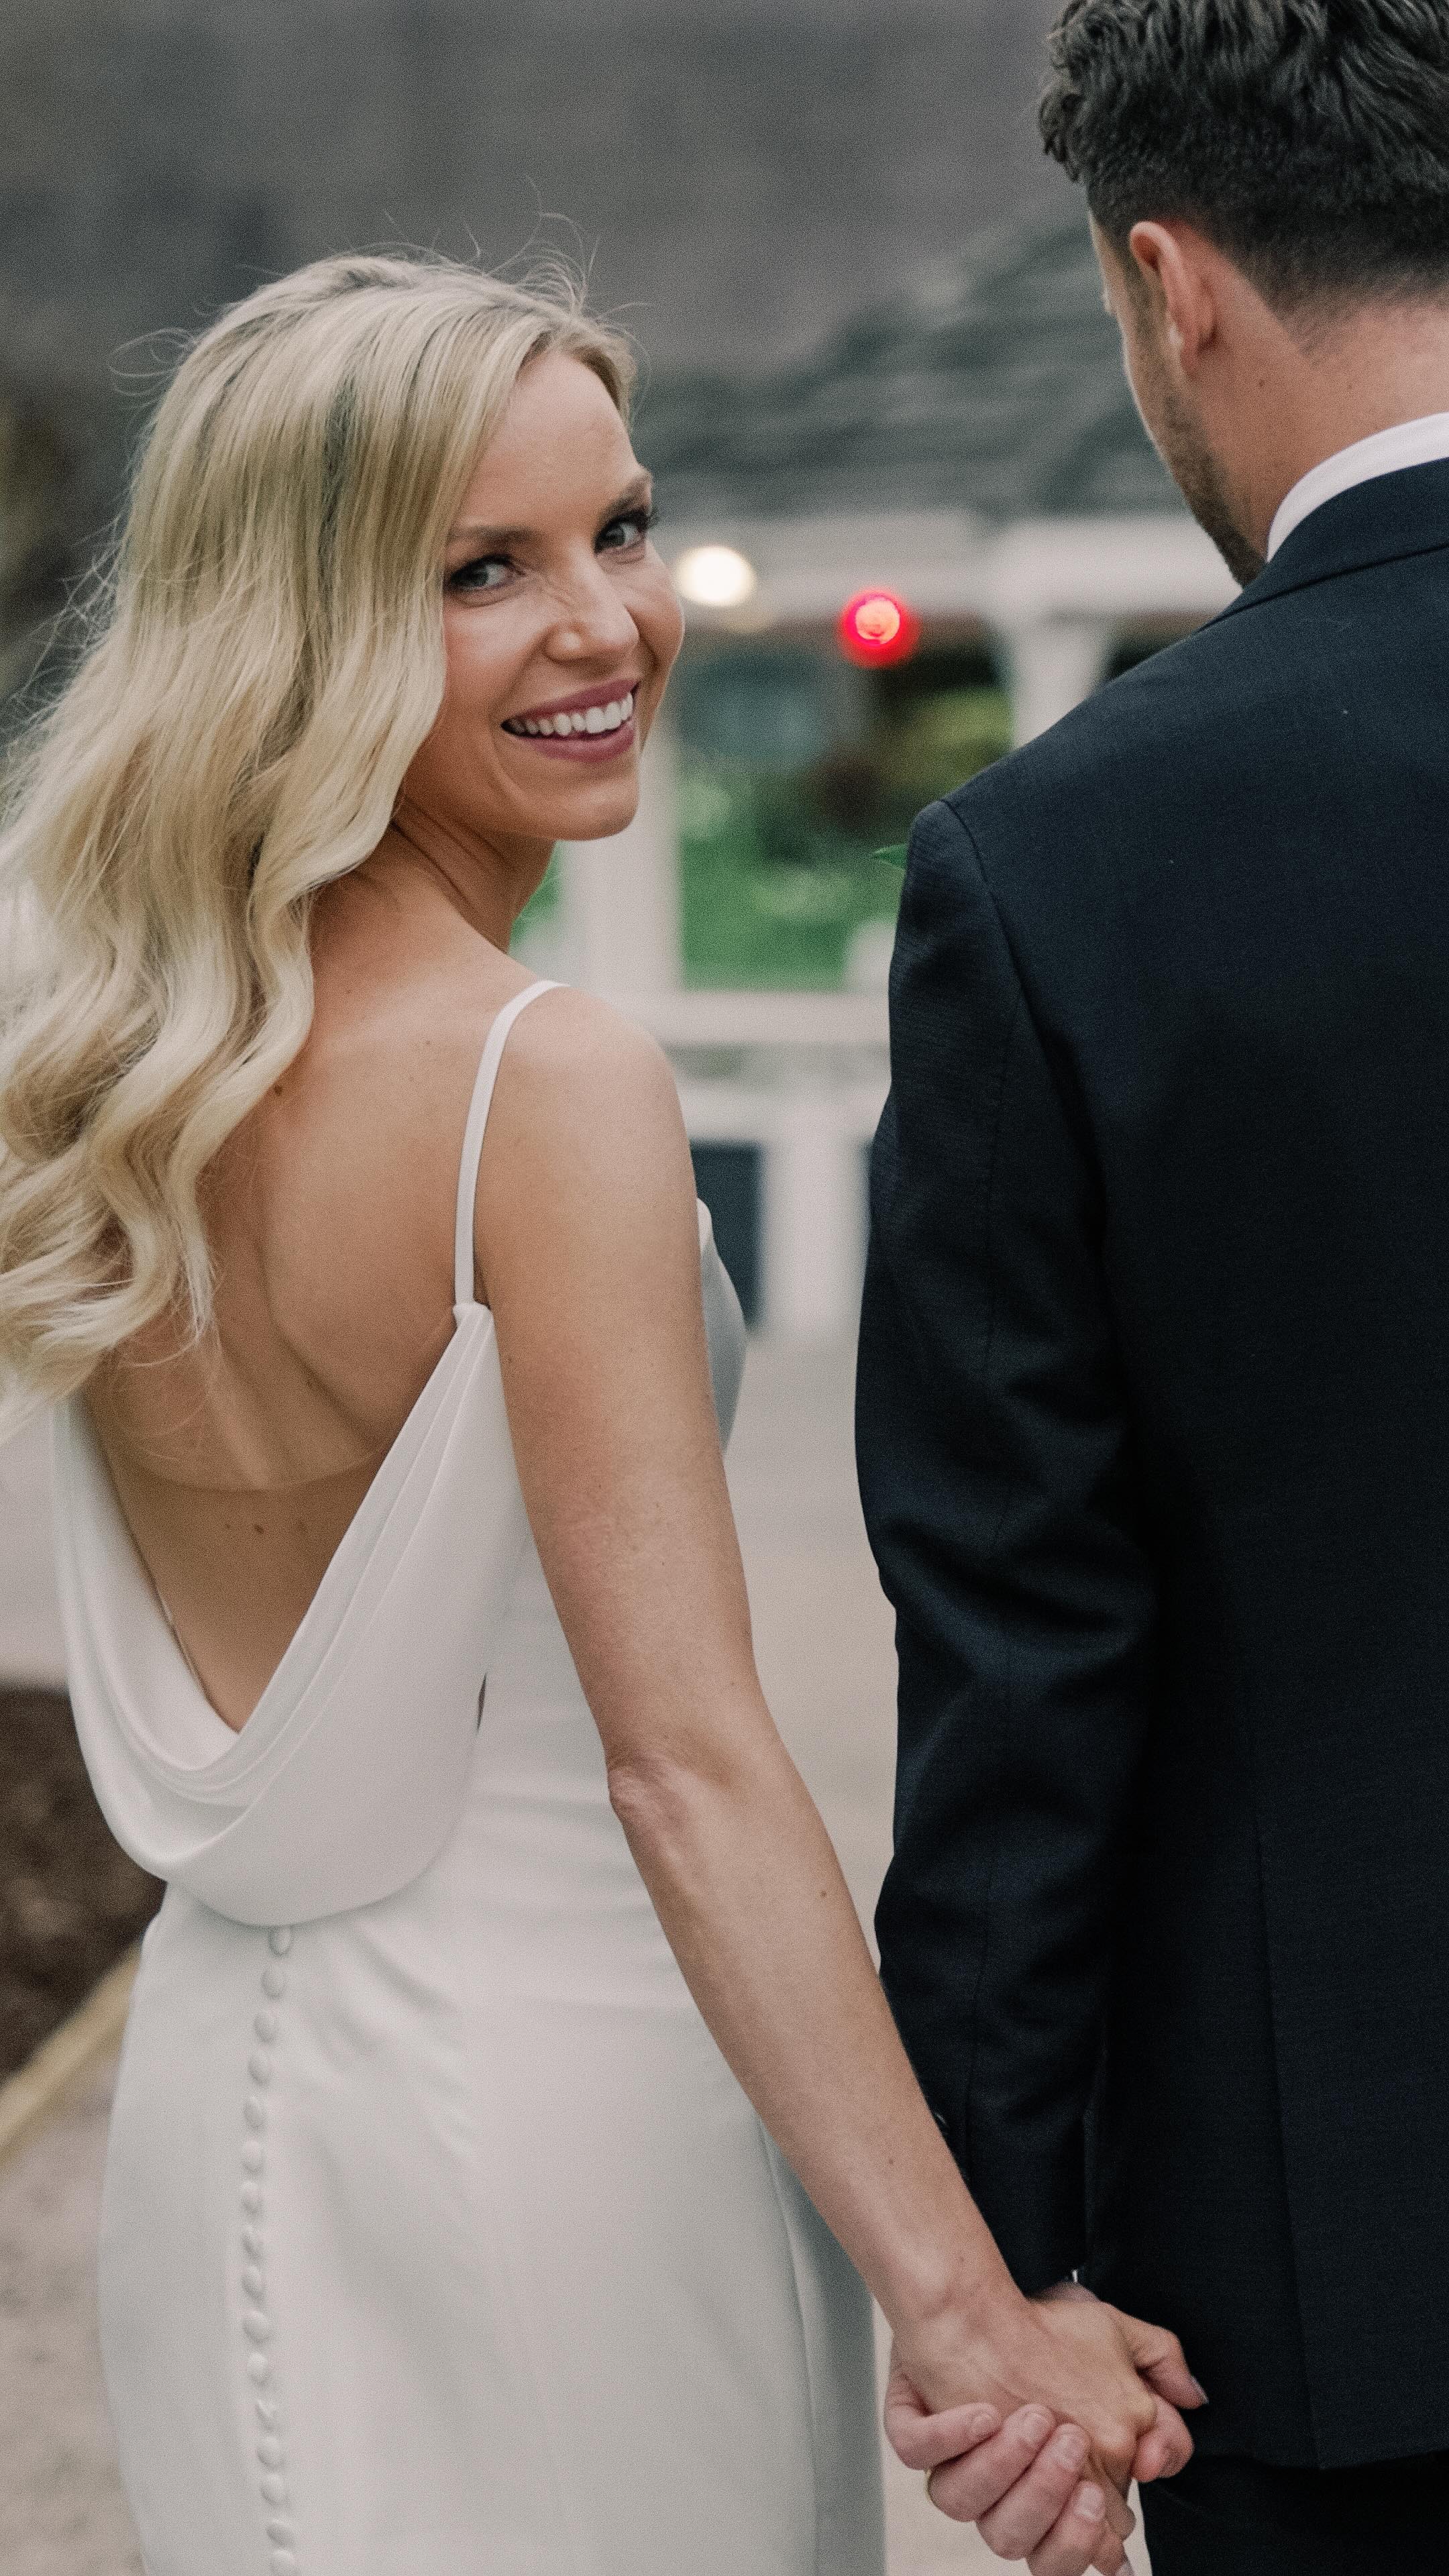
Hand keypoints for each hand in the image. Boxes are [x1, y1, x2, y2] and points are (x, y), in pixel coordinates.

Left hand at [888, 2280, 1201, 2574]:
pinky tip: (979, 2410)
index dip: (1091, 2537)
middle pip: (1023, 2544)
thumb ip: (1159, 2369)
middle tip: (1073, 2447)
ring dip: (1005, 2471)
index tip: (1112, 2491)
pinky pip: (917, 2447)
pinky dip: (946, 2435)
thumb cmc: (1045, 2328)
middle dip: (1053, 2508)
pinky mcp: (916, 2426)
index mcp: (1053, 2484)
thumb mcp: (1112, 2337)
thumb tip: (1191, 2402)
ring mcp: (957, 2460)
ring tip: (1032, 2416)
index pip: (1078, 2545)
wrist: (979, 2290)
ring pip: (971, 2510)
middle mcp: (1002, 2486)